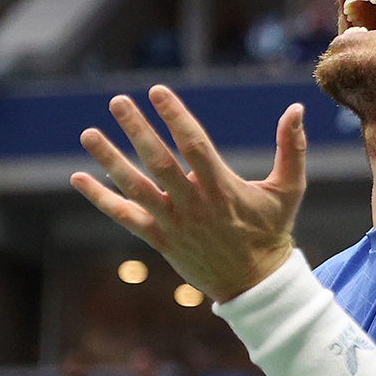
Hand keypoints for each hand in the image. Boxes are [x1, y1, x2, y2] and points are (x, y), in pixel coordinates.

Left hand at [70, 85, 308, 301]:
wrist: (255, 284)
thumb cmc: (272, 232)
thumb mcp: (288, 190)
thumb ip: (291, 148)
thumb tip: (297, 109)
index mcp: (221, 187)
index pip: (193, 144)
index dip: (175, 116)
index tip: (157, 90)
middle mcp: (192, 204)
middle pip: (158, 161)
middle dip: (136, 130)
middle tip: (117, 101)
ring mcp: (173, 223)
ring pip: (135, 187)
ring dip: (109, 159)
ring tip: (88, 133)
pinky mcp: (159, 239)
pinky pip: (124, 217)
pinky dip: (100, 198)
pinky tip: (78, 178)